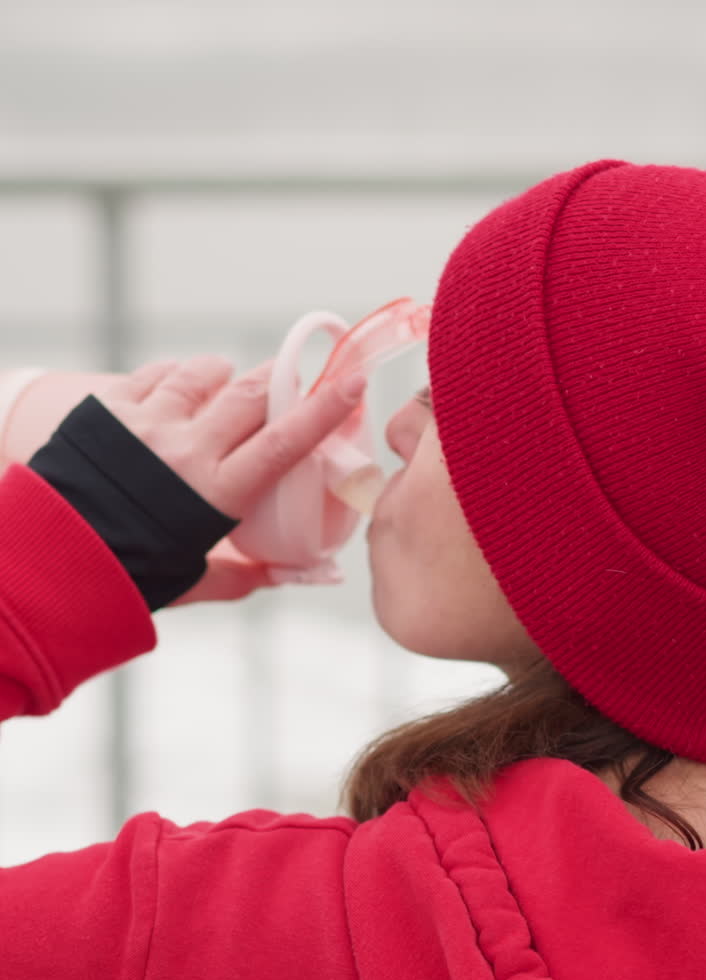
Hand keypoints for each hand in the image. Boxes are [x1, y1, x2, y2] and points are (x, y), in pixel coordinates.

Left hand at [97, 354, 365, 603]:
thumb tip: (298, 574)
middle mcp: (185, 450)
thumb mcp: (196, 581)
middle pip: (250, 395)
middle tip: (291, 380)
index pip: (284, 441)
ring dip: (224, 376)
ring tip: (225, 386)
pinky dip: (177, 377)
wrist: (54, 557)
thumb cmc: (131, 574)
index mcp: (215, 493)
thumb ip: (250, 576)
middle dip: (279, 381)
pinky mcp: (111, 408)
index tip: (353, 379)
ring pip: (203, 376)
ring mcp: (146, 423)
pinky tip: (181, 390)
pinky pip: (157, 375)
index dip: (324, 408)